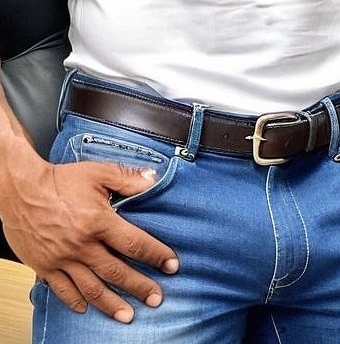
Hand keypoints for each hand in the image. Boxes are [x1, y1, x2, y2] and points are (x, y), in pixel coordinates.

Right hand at [2, 148, 178, 322]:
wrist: (21, 188)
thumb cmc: (58, 180)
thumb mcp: (96, 172)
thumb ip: (126, 177)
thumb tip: (152, 179)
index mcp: (98, 221)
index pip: (134, 243)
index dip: (155, 255)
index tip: (171, 264)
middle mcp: (82, 244)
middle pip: (116, 271)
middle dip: (139, 286)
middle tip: (156, 298)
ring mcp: (63, 258)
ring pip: (92, 287)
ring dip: (112, 303)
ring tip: (128, 315)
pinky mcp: (45, 266)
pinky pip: (63, 290)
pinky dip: (76, 301)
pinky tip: (86, 308)